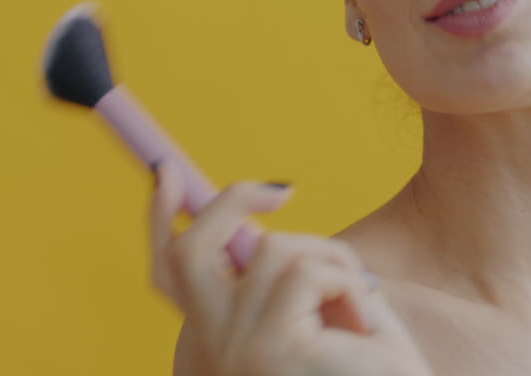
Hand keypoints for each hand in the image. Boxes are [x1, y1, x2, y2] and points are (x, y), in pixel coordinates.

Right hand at [150, 161, 431, 375]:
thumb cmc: (368, 370)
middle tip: (282, 191)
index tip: (168, 173)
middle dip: (228, 202)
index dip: (162, 218)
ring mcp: (230, 352)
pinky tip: (367, 324)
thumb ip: (276, 276)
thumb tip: (250, 218)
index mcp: (211, 347)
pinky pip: (306, 270)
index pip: (168, 273)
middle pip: (186, 254)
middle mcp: (206, 355)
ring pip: (271, 250)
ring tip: (360, 301)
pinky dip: (347, 280)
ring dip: (329, 257)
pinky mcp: (269, 348)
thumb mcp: (315, 313)